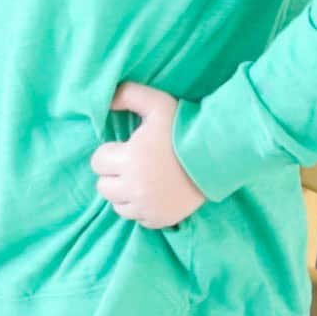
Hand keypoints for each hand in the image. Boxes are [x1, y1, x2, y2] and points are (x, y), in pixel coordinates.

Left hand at [90, 82, 204, 228]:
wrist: (219, 155)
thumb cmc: (185, 128)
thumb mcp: (157, 104)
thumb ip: (128, 95)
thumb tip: (105, 101)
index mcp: (130, 159)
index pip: (97, 162)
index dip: (110, 153)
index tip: (126, 148)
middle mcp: (135, 187)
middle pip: (104, 186)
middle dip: (114, 174)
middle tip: (134, 164)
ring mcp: (148, 207)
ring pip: (117, 205)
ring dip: (124, 192)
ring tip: (143, 178)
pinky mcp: (160, 219)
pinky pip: (137, 218)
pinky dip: (140, 208)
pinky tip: (153, 192)